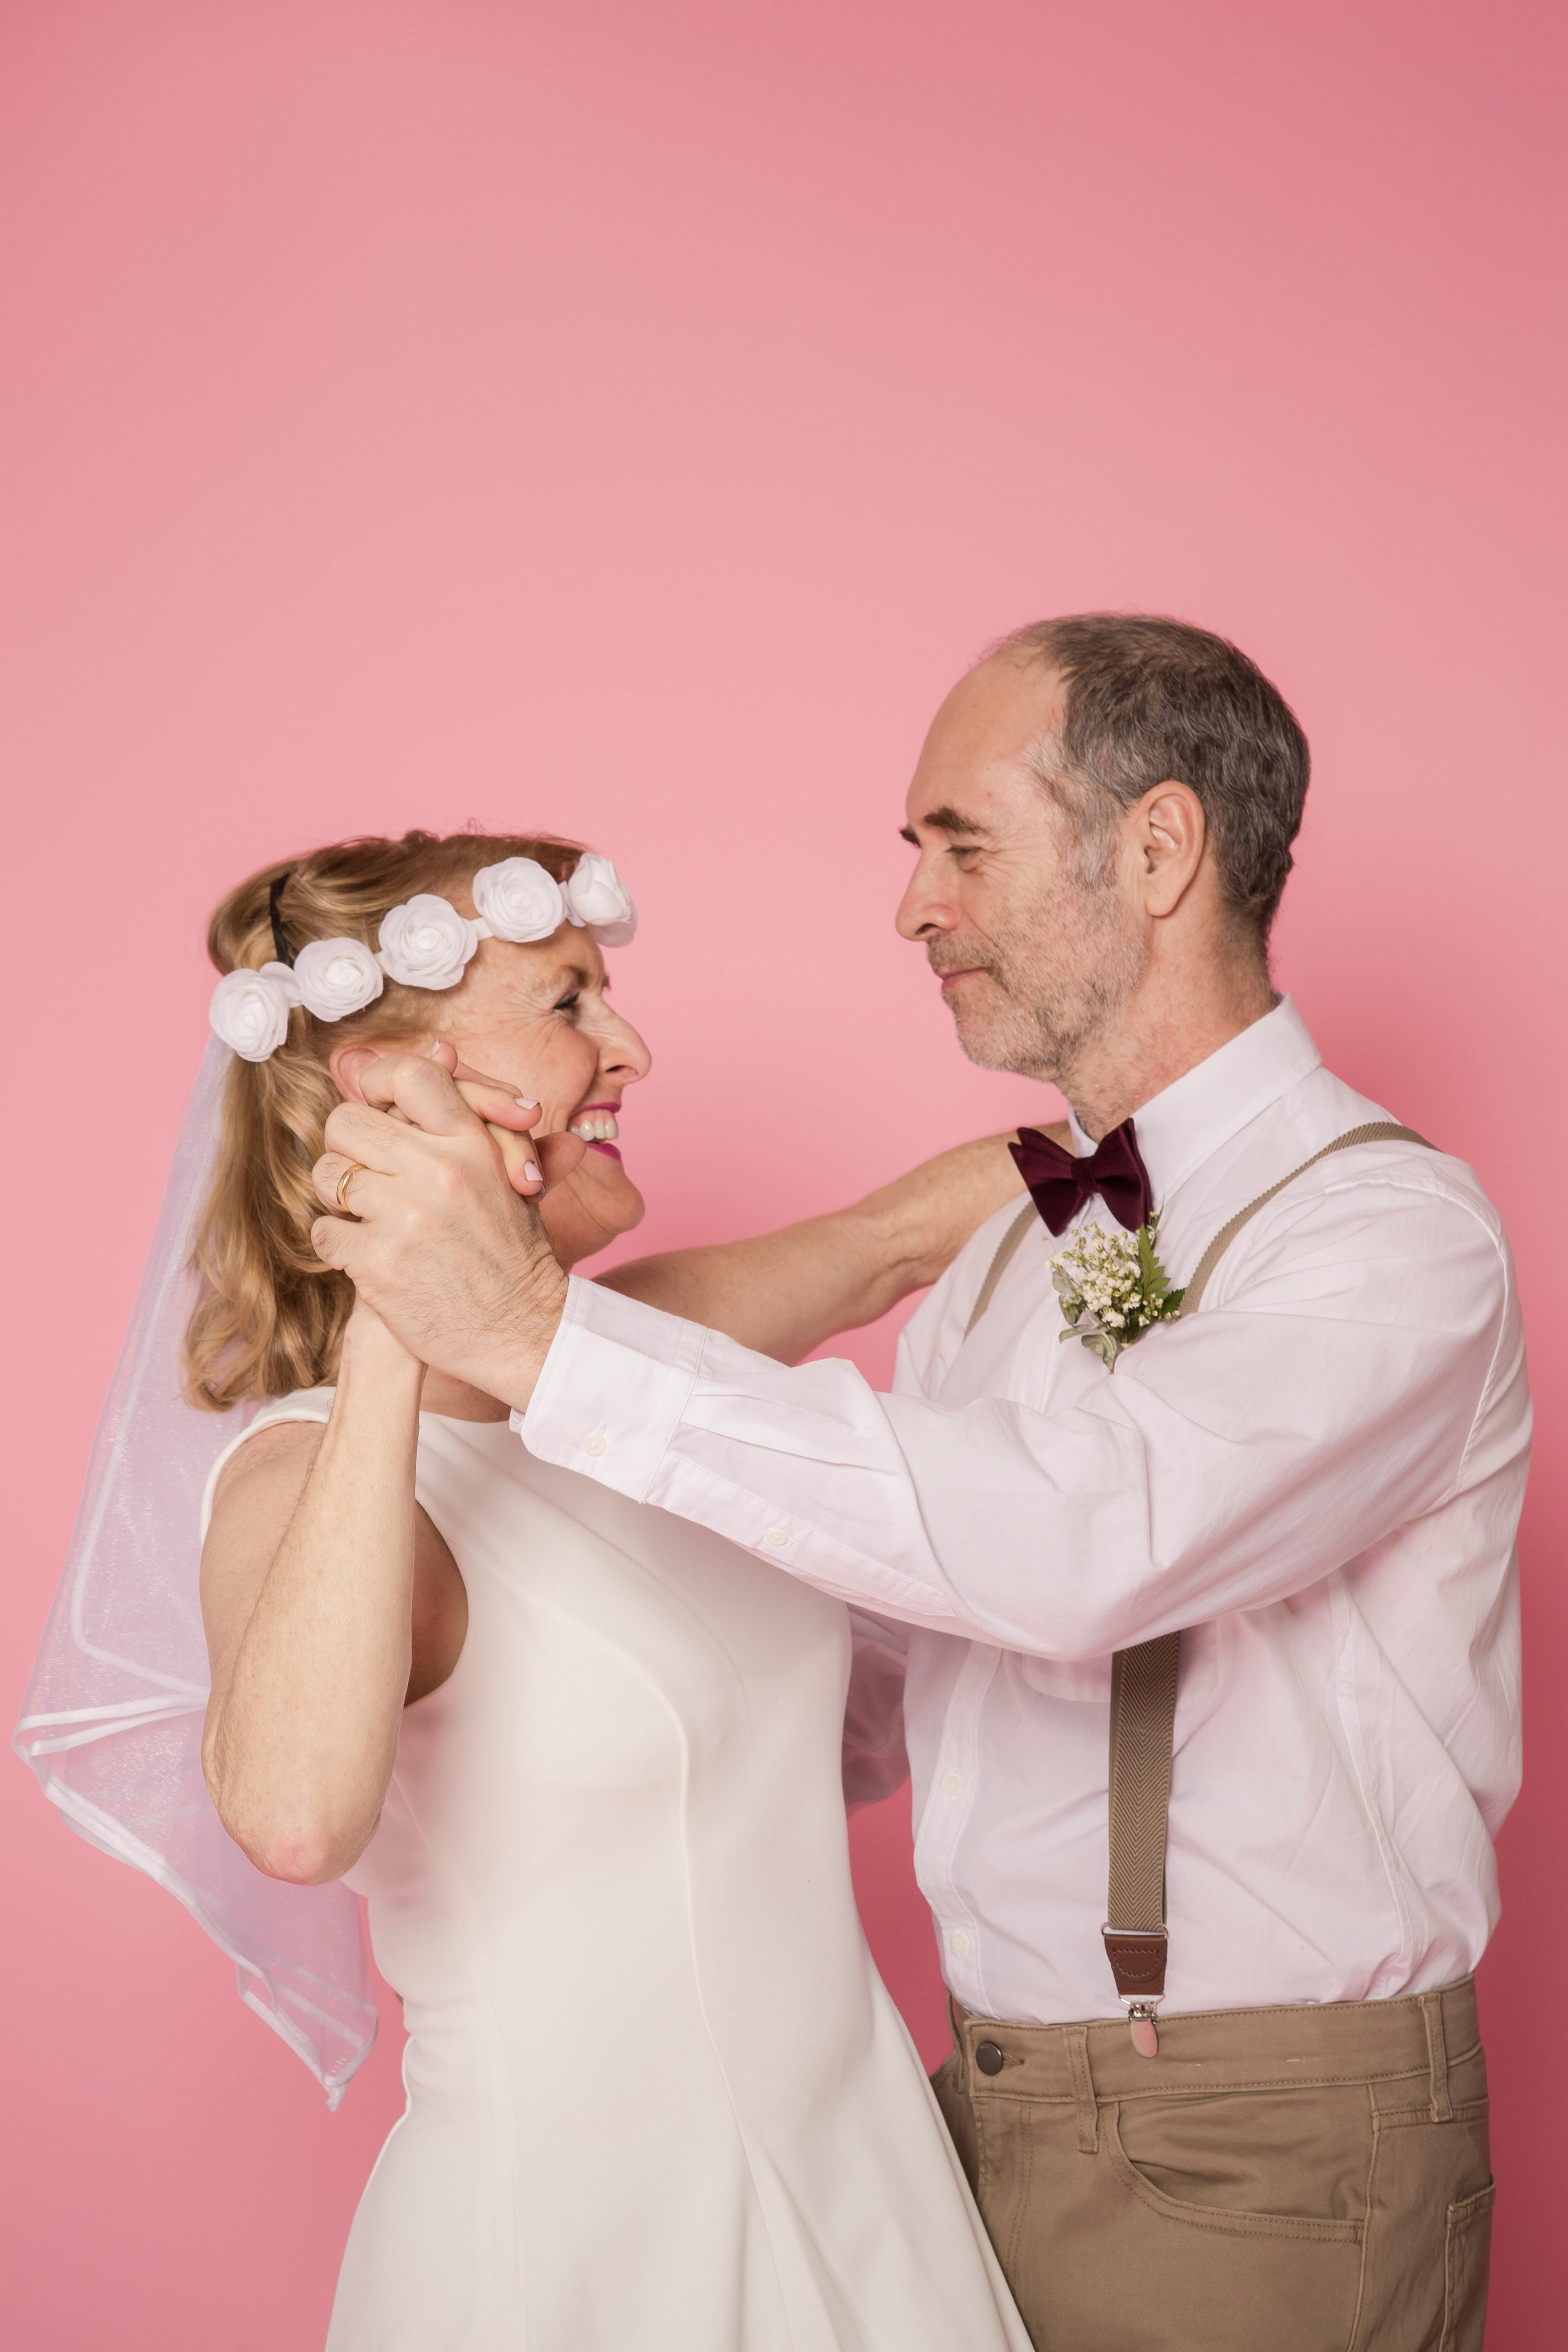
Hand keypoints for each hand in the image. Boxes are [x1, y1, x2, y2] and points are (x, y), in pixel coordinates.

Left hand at [310, 1055, 568, 1409]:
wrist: (522, 1330)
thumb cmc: (515, 1252)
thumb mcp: (510, 1175)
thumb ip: (476, 1115)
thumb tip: (442, 1049)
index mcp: (473, 1143)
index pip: (409, 1075)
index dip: (378, 1083)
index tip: (376, 1106)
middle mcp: (439, 1172)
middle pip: (346, 1122)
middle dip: (349, 1147)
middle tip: (369, 1172)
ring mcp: (405, 1219)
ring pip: (327, 1176)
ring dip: (340, 1197)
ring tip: (370, 1216)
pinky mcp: (378, 1264)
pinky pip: (324, 1231)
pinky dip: (339, 1244)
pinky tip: (369, 1255)